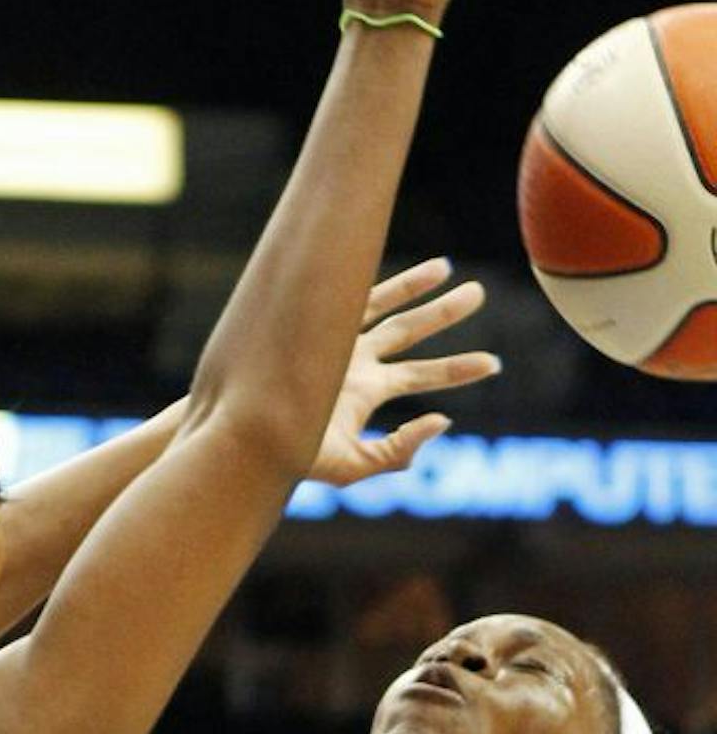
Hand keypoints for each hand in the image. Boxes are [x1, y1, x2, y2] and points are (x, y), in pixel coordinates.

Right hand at [308, 257, 497, 486]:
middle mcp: (355, 363)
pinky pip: (353, 298)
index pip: (422, 373)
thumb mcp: (350, 466)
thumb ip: (397, 452)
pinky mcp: (315, 329)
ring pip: (386, 309)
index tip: (494, 363)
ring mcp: (336, 342)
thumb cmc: (288, 456)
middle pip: (409, 332)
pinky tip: (397, 267)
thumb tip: (442, 421)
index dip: (459, 368)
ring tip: (450, 269)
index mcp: (365, 392)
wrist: (240, 434)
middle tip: (479, 293)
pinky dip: (379, 285)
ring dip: (418, 289)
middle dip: (444, 312)